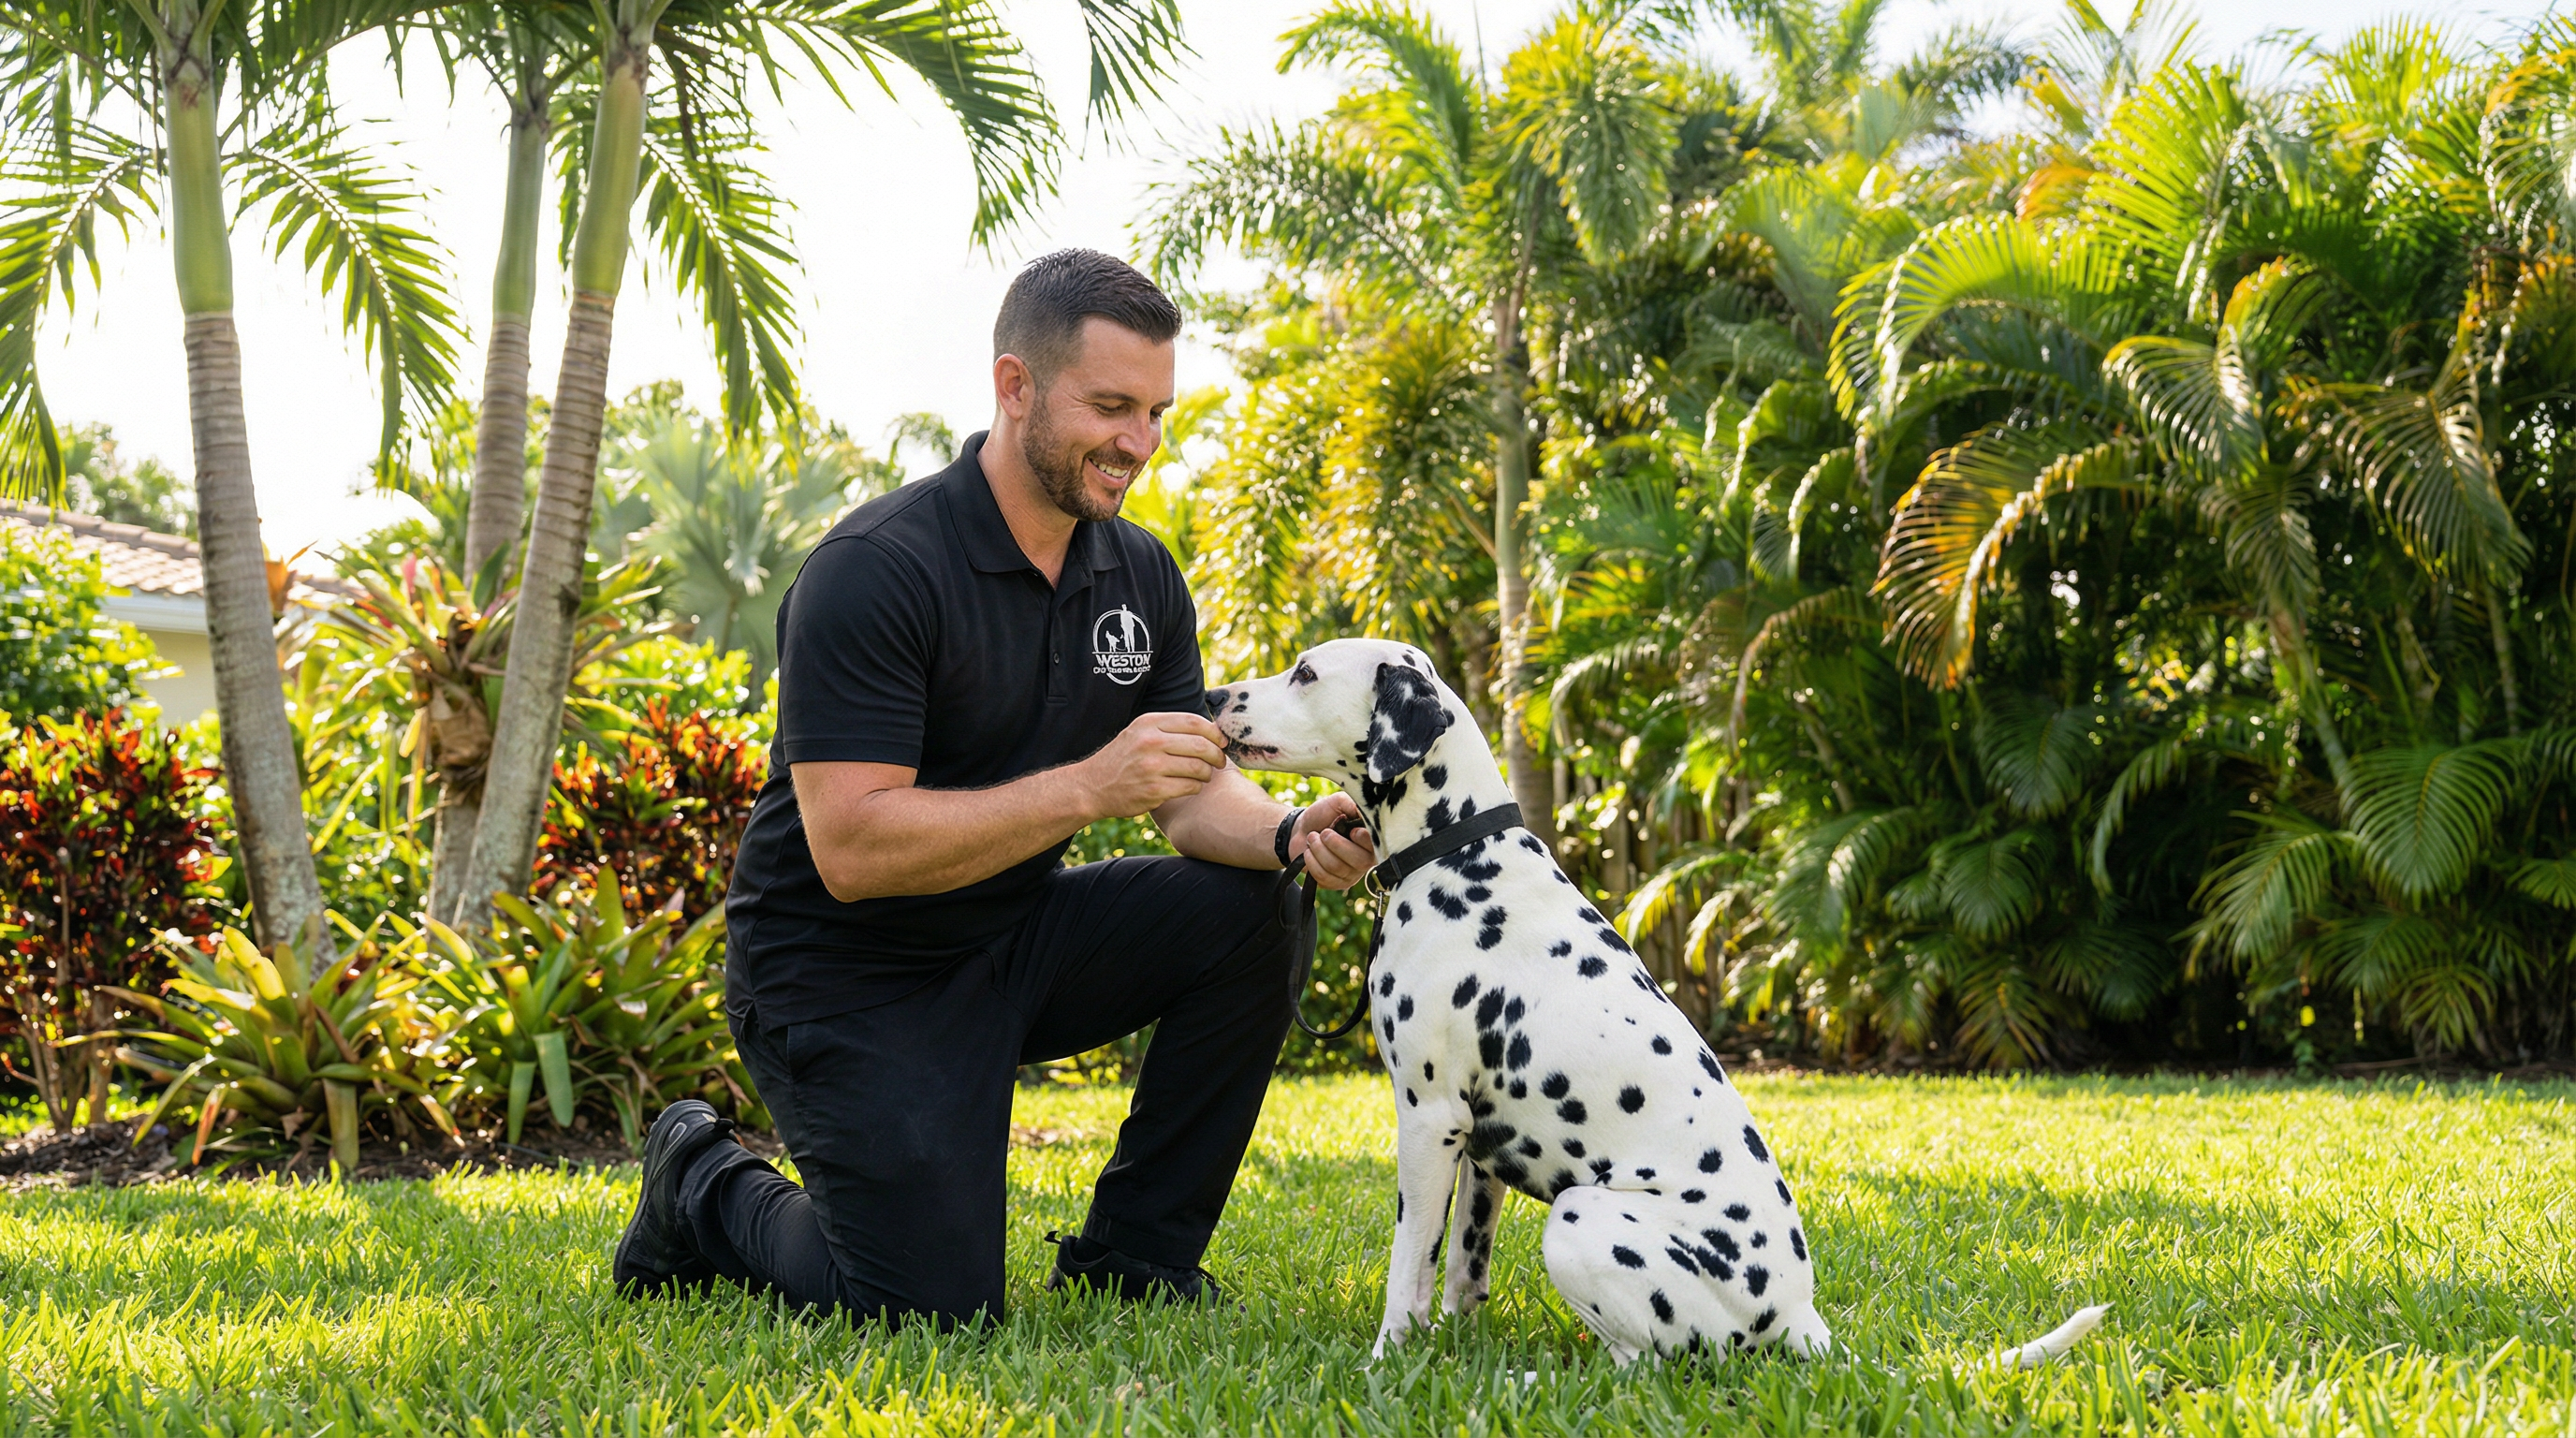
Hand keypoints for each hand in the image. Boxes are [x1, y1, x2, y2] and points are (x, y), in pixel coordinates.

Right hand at [1082, 712, 1229, 817]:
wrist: (1092, 786)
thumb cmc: (1122, 759)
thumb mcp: (1140, 732)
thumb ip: (1169, 728)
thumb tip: (1212, 731)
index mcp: (1149, 723)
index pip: (1194, 722)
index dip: (1215, 733)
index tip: (1221, 741)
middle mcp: (1150, 742)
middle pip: (1201, 745)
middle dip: (1217, 755)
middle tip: (1220, 761)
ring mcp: (1152, 766)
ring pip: (1199, 768)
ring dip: (1207, 773)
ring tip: (1204, 775)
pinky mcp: (1154, 790)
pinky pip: (1190, 786)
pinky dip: (1196, 787)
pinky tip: (1190, 786)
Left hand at [1293, 791, 1375, 890]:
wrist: (1301, 829)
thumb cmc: (1324, 814)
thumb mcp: (1338, 802)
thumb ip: (1353, 804)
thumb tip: (1363, 812)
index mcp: (1371, 840)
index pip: (1377, 846)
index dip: (1364, 840)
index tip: (1351, 830)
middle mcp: (1366, 859)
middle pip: (1359, 861)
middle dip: (1335, 844)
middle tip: (1323, 832)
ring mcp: (1351, 874)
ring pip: (1337, 868)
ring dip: (1319, 849)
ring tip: (1312, 838)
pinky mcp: (1335, 883)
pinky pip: (1324, 877)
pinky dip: (1311, 861)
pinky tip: (1309, 852)